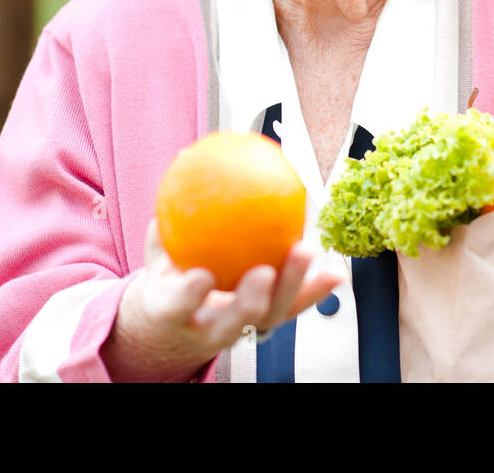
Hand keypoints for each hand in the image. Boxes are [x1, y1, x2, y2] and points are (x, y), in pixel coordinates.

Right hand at [101, 218, 343, 381]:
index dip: (189, 295)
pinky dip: (316, 290)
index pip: (177, 308)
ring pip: (273, 314)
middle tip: (263, 272)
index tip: (201, 276)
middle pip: (237, 321)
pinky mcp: (269, 324)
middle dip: (252, 300)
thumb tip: (182, 162)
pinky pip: (295, 306)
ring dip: (295, 286)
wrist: (177, 331)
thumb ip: (164, 224)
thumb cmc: (169, 287)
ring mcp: (243, 330)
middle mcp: (210, 330)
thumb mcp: (156, 262)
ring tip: (307, 253)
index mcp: (173, 315)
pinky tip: (337, 271)